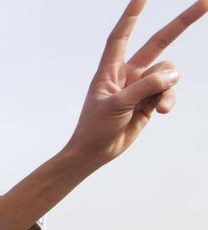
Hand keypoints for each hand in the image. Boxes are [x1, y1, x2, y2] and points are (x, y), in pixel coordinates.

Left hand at [64, 1, 206, 166]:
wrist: (95, 152)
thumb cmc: (95, 127)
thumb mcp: (117, 104)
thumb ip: (144, 87)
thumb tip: (172, 75)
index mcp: (110, 69)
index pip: (121, 36)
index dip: (132, 15)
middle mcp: (127, 73)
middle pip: (158, 42)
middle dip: (181, 24)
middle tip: (205, 3)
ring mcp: (141, 86)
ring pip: (167, 73)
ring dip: (167, 86)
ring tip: (158, 104)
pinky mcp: (151, 101)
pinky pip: (169, 91)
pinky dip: (169, 98)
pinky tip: (162, 110)